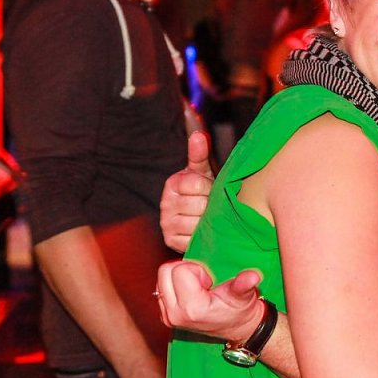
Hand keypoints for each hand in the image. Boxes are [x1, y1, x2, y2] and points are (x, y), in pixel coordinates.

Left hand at [156, 260, 265, 342]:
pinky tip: (191, 293)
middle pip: (165, 271)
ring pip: (161, 279)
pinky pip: (161, 289)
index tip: (209, 281)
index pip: (179, 270)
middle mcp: (175, 315)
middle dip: (184, 270)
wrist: (237, 329)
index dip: (197, 269)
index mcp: (192, 308)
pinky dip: (174, 286)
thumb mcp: (245, 295)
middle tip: (202, 281)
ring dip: (178, 277)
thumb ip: (244, 284)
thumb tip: (253, 276)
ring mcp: (168, 317)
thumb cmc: (241, 310)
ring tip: (197, 287)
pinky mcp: (165, 317)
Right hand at [160, 131, 213, 251]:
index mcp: (172, 184)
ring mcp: (166, 224)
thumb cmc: (203, 190)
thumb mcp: (203, 171)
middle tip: (212, 204)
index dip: (210, 187)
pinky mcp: (171, 241)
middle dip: (212, 205)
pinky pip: (194, 240)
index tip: (211, 188)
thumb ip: (200, 154)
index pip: (197, 185)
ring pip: (198, 223)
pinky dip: (203, 236)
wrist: (199, 215)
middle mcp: (165, 204)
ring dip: (209, 221)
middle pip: (200, 205)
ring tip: (208, 216)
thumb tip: (198, 136)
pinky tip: (203, 229)